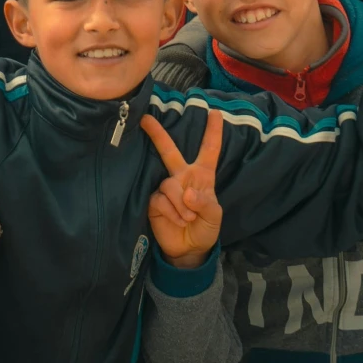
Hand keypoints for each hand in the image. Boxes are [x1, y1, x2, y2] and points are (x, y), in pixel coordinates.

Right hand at [142, 110, 224, 266]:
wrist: (189, 249)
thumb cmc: (205, 228)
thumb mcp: (214, 216)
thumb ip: (205, 203)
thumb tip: (188, 193)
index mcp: (202, 176)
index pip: (209, 150)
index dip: (213, 132)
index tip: (215, 113)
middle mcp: (182, 177)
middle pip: (169, 151)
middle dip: (158, 134)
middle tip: (147, 119)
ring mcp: (167, 188)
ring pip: (169, 185)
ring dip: (180, 204)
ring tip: (188, 218)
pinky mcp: (154, 201)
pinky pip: (161, 200)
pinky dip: (172, 212)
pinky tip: (179, 221)